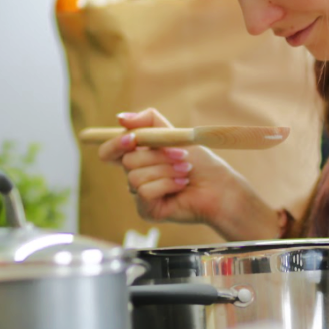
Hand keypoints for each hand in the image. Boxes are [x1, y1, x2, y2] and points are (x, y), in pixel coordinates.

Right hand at [96, 108, 277, 239]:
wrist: (220, 187)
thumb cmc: (200, 163)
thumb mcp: (174, 134)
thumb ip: (149, 122)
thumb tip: (120, 118)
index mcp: (138, 157)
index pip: (109, 151)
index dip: (115, 143)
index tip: (132, 139)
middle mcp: (135, 175)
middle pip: (126, 161)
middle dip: (157, 155)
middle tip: (181, 156)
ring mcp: (140, 194)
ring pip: (135, 177)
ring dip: (166, 170)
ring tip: (185, 171)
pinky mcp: (147, 210)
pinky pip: (144, 192)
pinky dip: (167, 184)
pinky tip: (181, 185)